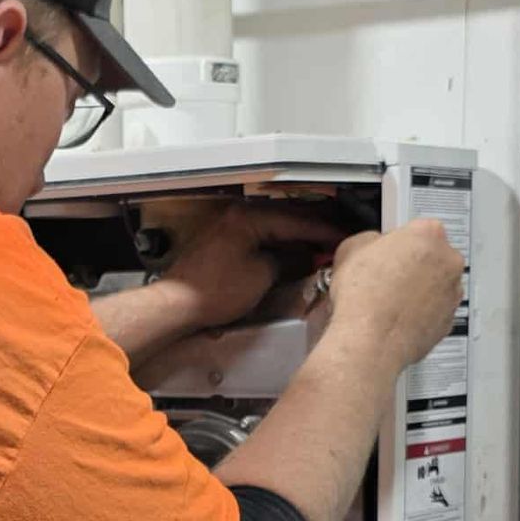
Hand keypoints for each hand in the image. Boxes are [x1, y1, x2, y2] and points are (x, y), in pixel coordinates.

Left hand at [158, 203, 342, 328]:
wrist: (177, 305)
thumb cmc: (214, 291)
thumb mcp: (262, 276)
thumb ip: (289, 261)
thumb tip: (306, 258)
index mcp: (249, 217)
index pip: (297, 220)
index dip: (323, 231)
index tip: (342, 238)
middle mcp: (238, 215)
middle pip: (286, 219)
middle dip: (312, 231)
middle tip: (335, 240)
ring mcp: (229, 227)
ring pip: (273, 227)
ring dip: (295, 238)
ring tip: (318, 248)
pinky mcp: (224, 242)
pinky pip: (259, 237)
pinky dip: (277, 244)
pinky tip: (290, 255)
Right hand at [327, 219, 463, 365]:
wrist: (371, 342)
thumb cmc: (364, 297)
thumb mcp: (350, 248)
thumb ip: (369, 239)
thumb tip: (372, 245)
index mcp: (429, 234)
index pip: (417, 229)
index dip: (396, 242)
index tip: (385, 253)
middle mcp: (449, 262)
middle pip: (432, 256)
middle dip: (412, 265)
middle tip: (386, 277)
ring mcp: (452, 294)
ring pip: (436, 285)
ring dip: (418, 290)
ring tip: (388, 302)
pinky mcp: (448, 322)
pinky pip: (434, 312)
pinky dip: (420, 314)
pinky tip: (396, 319)